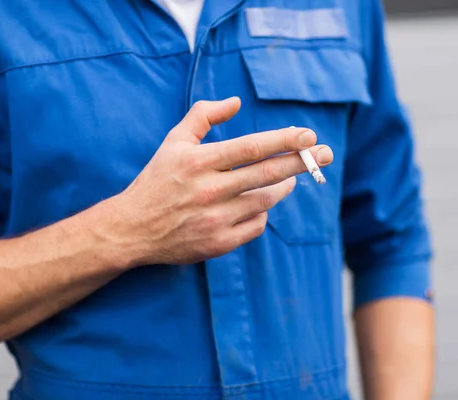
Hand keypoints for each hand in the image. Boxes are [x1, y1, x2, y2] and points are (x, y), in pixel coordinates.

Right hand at [116, 97, 332, 265]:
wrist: (132, 228)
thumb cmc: (156, 179)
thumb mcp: (174, 141)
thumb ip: (203, 116)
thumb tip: (236, 101)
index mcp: (198, 162)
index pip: (251, 147)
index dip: (284, 140)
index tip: (309, 135)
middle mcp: (208, 190)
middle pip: (267, 174)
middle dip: (301, 162)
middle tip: (326, 154)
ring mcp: (214, 219)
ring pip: (266, 201)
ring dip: (284, 186)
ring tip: (292, 177)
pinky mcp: (218, 243)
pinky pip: (256, 225)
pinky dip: (264, 212)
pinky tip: (260, 203)